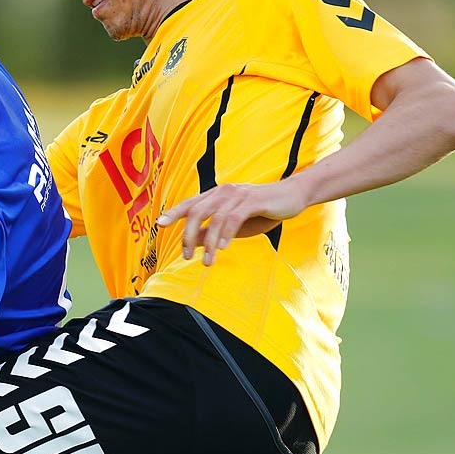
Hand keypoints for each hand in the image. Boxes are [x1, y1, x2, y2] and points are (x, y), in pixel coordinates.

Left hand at [158, 177, 310, 265]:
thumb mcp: (235, 224)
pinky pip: (233, 217)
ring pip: (214, 218)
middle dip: (188, 235)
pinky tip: (222, 247)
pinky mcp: (253, 200)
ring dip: (208, 242)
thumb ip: (215, 230)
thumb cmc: (262, 211)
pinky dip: (225, 233)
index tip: (161, 224)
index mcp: (217, 196)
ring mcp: (238, 195)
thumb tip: (195, 242)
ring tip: (207, 261)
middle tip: (186, 256)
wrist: (293, 196)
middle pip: (196, 212)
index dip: (174, 213)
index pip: (191, 204)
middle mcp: (224, 192)